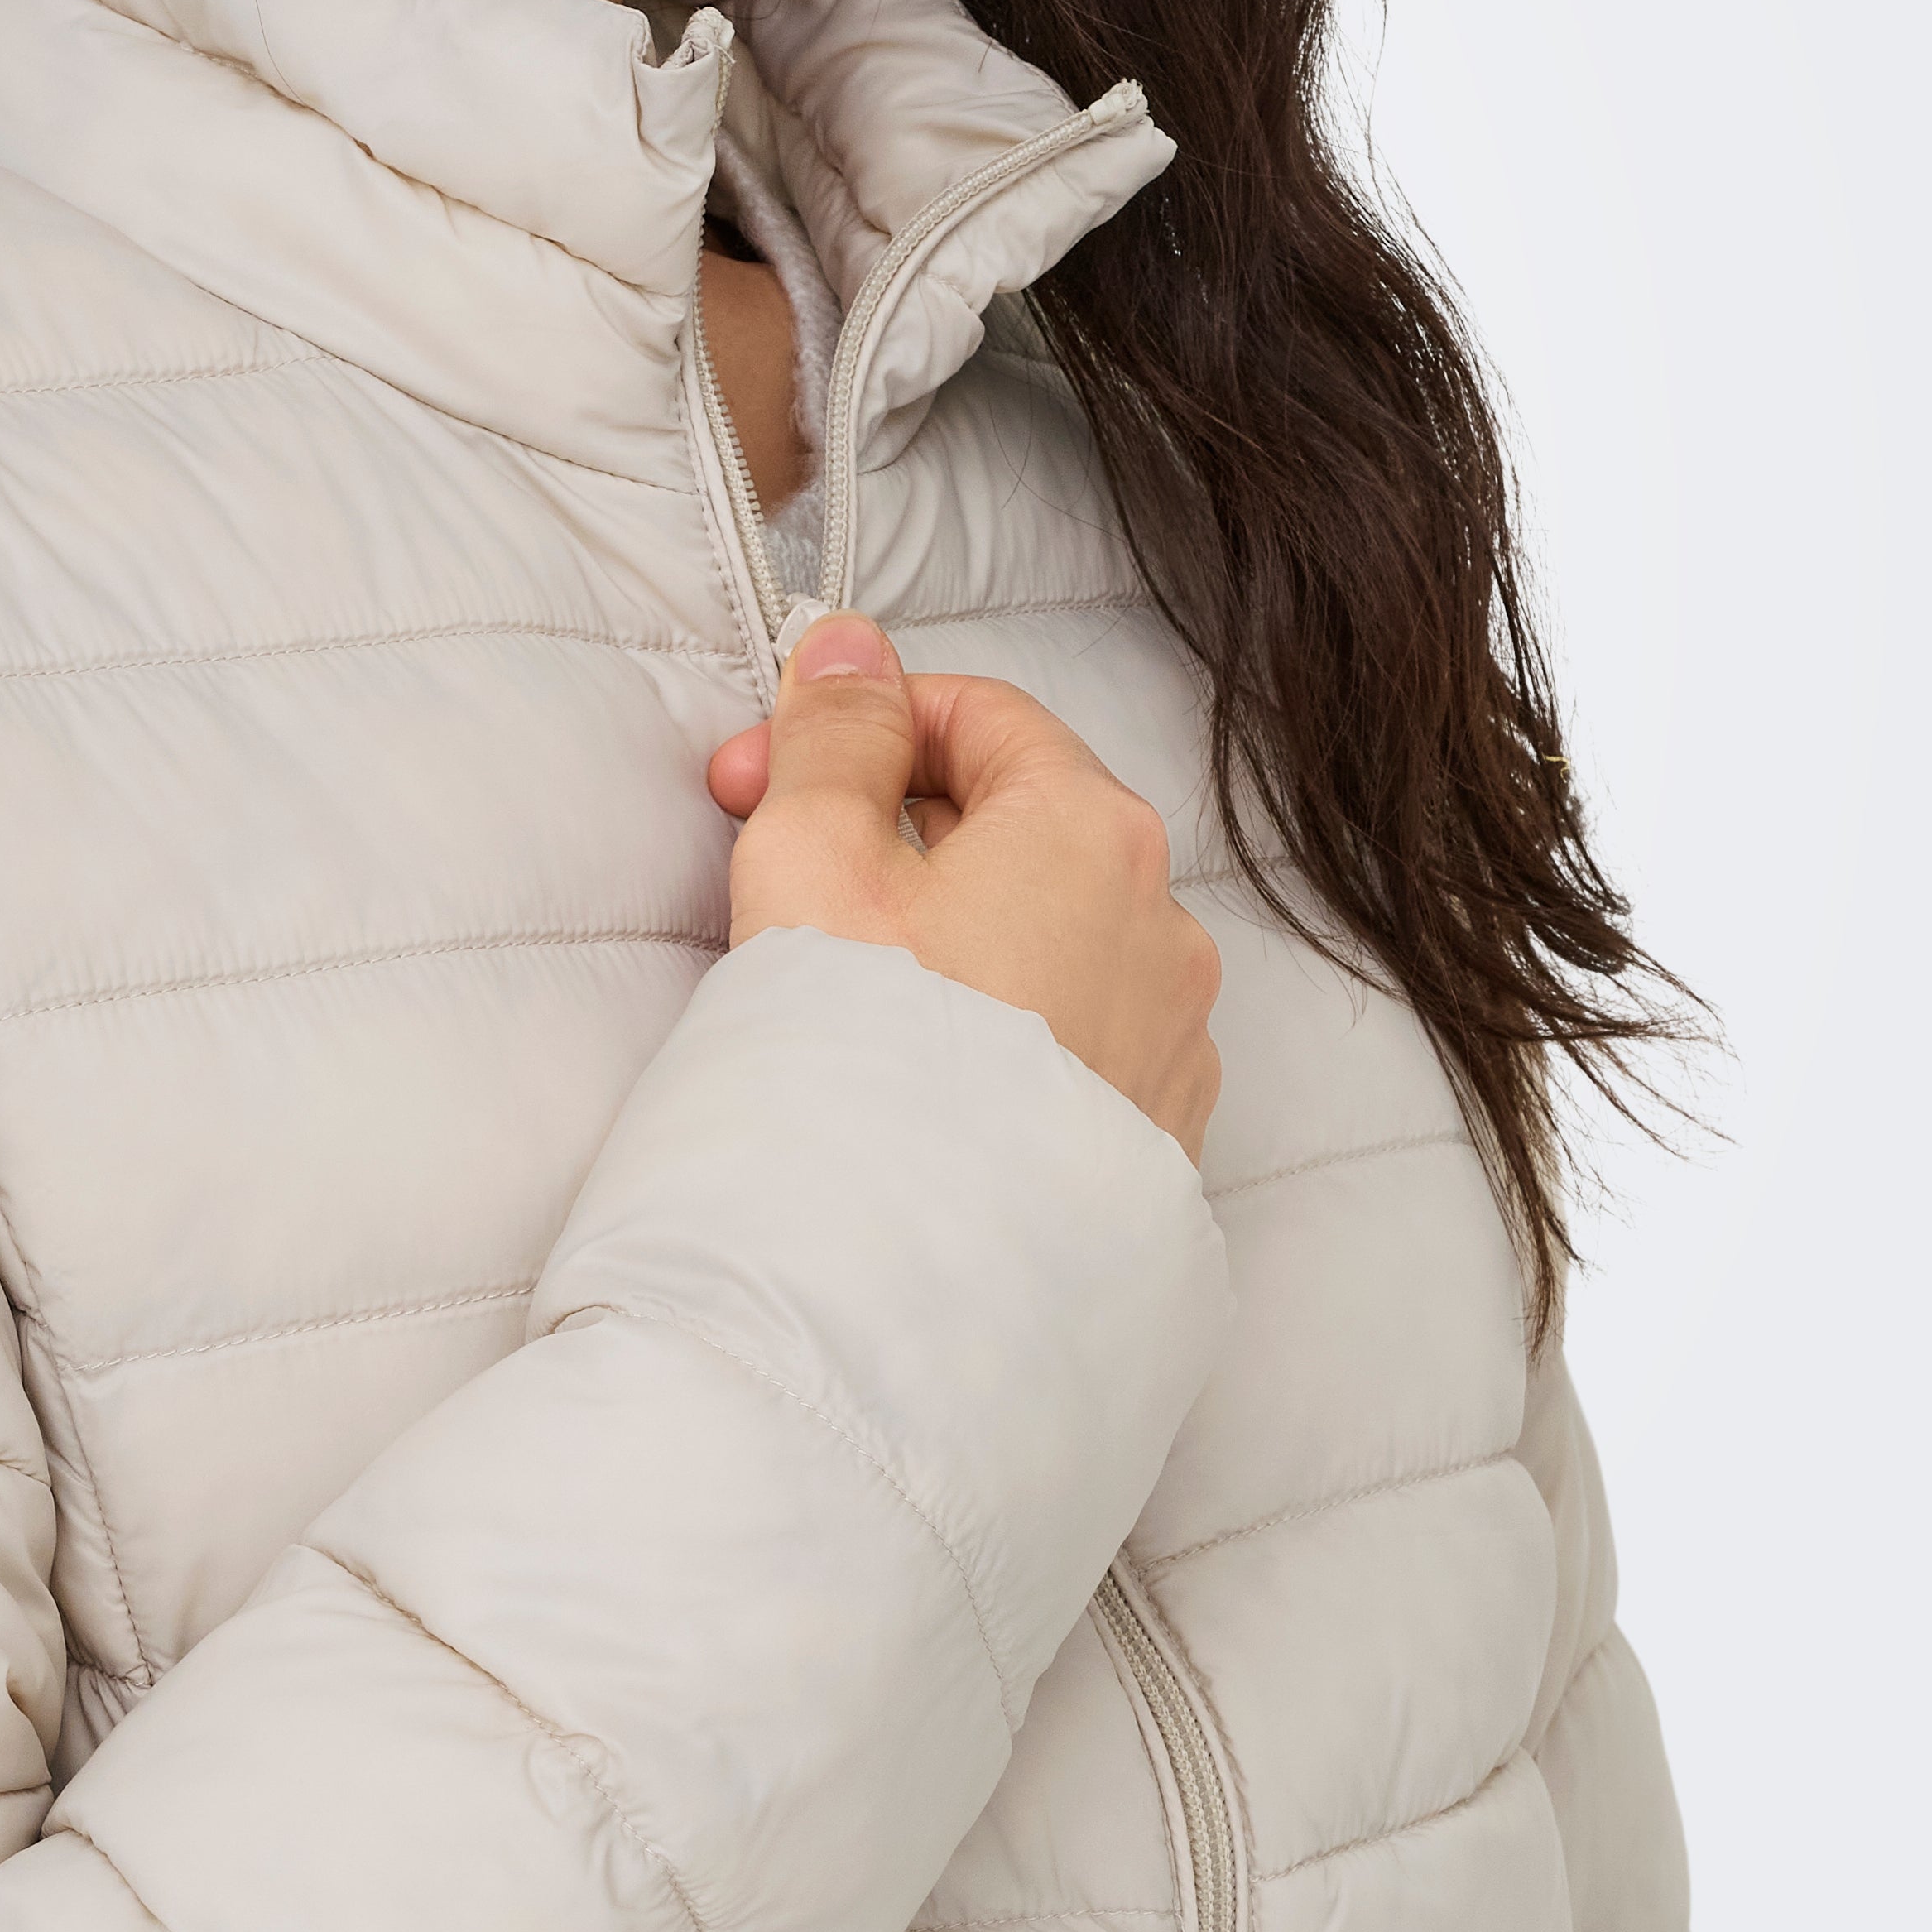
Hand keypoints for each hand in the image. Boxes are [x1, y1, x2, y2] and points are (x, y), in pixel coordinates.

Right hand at [706, 617, 1221, 1161]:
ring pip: (1044, 935)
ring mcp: (1169, 1039)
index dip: (855, 728)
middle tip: (777, 878)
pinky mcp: (1155, 1134)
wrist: (910, 1285)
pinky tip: (916, 1075)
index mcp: (1092, 830)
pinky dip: (997, 1028)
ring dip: (946, 933)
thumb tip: (850, 646)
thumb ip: (833, 733)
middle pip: (1016, 824)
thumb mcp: (810, 855)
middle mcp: (1161, 925)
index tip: (762, 776)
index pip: (978, 716)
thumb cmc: (862, 1058)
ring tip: (845, 994)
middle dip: (890, 830)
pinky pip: (1070, 1037)